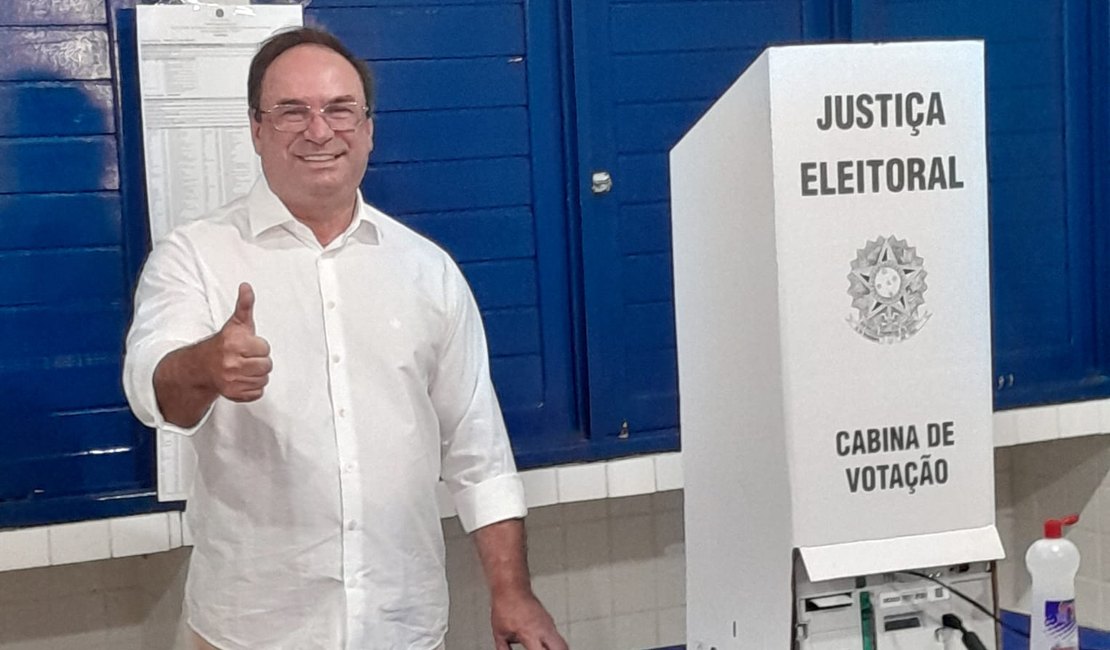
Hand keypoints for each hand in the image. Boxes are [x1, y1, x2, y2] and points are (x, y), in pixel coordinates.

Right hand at [205, 282, 271, 401]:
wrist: (202, 365)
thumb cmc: (224, 344)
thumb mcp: (236, 323)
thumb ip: (245, 305)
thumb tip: (246, 287)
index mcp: (234, 343)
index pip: (265, 348)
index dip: (258, 346)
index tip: (248, 345)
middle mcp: (231, 362)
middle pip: (267, 365)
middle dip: (259, 360)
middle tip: (246, 357)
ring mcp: (231, 380)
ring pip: (263, 379)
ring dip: (257, 374)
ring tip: (244, 368)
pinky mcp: (233, 394)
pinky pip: (257, 393)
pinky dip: (252, 388)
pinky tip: (242, 379)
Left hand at [490, 590, 566, 649]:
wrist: (512, 588)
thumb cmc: (505, 607)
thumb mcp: (500, 634)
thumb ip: (504, 649)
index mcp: (530, 635)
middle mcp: (544, 629)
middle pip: (562, 648)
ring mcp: (549, 623)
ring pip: (561, 642)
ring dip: (556, 648)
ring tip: (543, 648)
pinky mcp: (549, 619)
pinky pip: (555, 634)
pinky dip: (553, 642)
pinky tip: (543, 644)